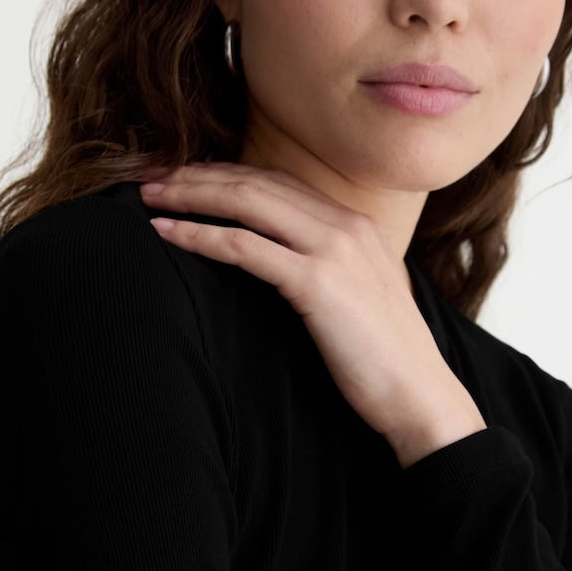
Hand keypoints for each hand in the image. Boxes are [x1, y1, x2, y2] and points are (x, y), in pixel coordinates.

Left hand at [139, 162, 486, 451]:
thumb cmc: (384, 359)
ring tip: (151, 200)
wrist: (420, 396)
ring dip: (192, 196)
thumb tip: (280, 264)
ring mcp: (335, 249)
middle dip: (199, 176)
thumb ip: (325, 268)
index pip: (279, 181)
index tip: (186, 179)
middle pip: (257, 182)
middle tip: (153, 180)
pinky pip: (245, 246)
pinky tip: (169, 235)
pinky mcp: (319, 282)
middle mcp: (346, 225)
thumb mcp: (358, 296)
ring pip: (248, 203)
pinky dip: (202, 236)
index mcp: (356, 224)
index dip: (227, 174)